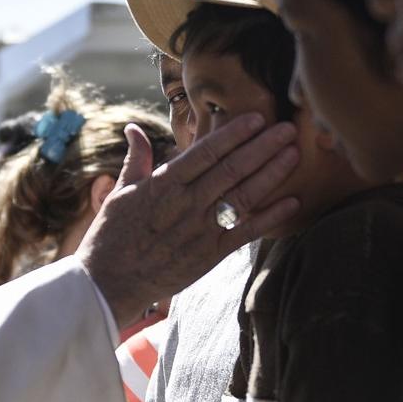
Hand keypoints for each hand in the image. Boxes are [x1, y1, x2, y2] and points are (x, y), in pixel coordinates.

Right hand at [77, 115, 298, 327]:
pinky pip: (245, 232)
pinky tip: (292, 202)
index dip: (234, 134)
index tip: (257, 118)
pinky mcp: (209, 255)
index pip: (206, 152)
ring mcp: (200, 230)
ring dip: (271, 174)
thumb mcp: (121, 192)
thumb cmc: (111, 236)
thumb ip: (136, 159)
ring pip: (242, 196)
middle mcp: (186, 203)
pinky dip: (270, 217)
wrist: (109, 283)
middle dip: (262, 147)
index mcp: (164, 184)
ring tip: (294, 154)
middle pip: (232, 169)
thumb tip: (134, 128)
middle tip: (287, 128)